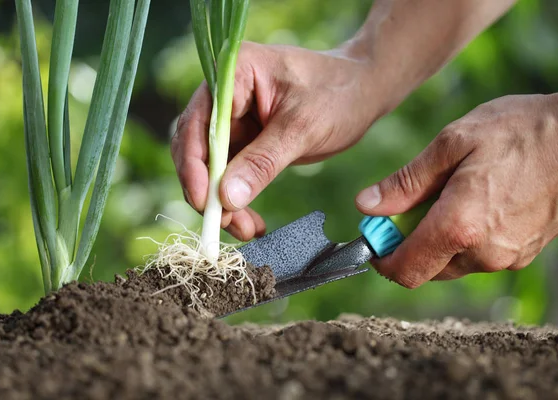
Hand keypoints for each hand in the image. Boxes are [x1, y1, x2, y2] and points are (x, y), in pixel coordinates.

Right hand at [172, 41, 382, 240]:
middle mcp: (224, 95)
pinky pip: (230, 176)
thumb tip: (226, 198)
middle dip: (208, 190)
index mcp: (233, 74)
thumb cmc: (338, 94)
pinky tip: (253, 222)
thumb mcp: (302, 128)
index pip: (198, 123)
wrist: (362, 91)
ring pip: (211, 169)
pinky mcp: (244, 141)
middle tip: (224, 223)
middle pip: (196, 148)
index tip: (205, 202)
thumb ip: (262, 162)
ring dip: (223, 202)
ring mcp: (233, 120)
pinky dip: (238, 200)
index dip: (195, 166)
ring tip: (247, 229)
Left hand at [355, 88, 557, 287]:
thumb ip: (406, 182)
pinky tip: (473, 200)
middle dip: (407, 244)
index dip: (381, 257)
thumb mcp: (453, 144)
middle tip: (410, 204)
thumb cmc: (523, 133)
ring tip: (448, 193)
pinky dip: (461, 237)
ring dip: (435, 238)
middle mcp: (482, 254)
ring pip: (451, 263)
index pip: (404, 270)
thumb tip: (366, 205)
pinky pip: (477, 255)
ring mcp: (506, 258)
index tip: (374, 234)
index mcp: (458, 228)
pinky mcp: (522, 253)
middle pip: (424, 269)